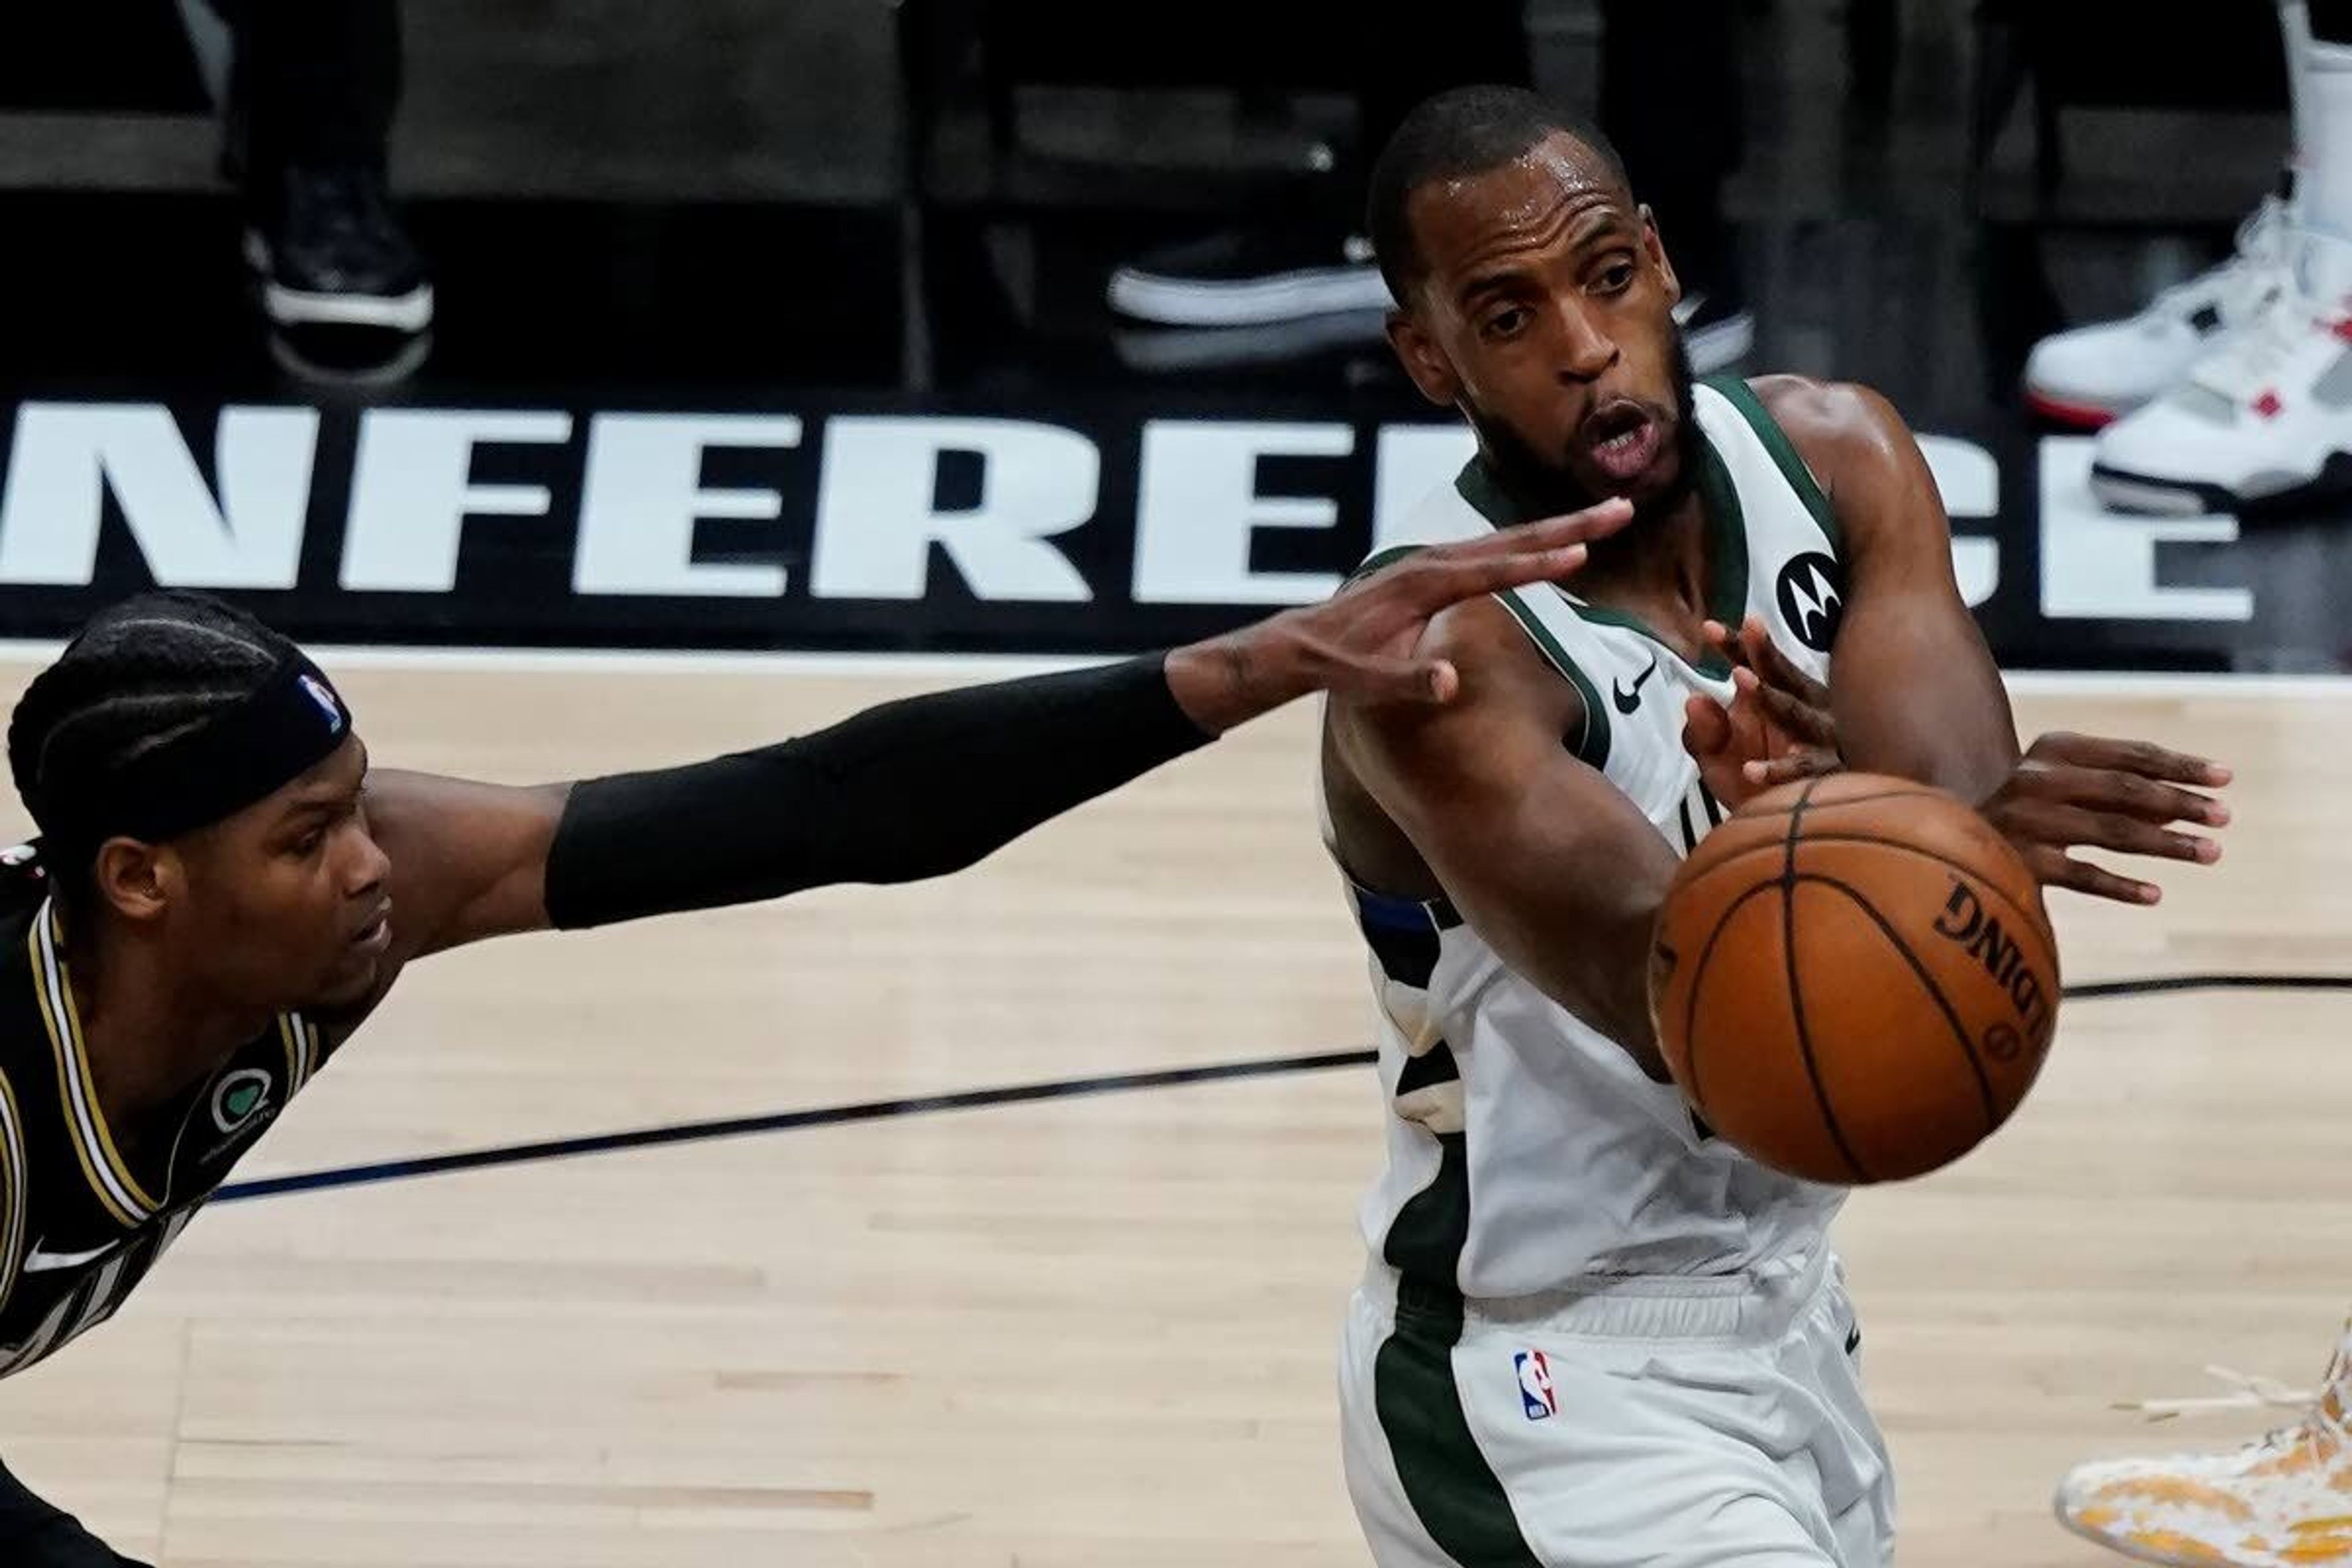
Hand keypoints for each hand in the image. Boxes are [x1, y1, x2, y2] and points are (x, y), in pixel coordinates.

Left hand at [1165, 497, 1635, 731]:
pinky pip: (1493, 551)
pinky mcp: (1434, 569)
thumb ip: (1405, 682)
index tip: (1585, 552)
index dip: (1539, 564)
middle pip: (1512, 539)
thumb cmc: (1333, 664)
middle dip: (1570, 524)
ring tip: (1608, 518)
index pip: (1494, 571)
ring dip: (1558, 528)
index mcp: (1423, 584)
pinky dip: (1530, 543)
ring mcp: (1433, 562)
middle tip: (1624, 508)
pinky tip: (1555, 543)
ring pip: (1507, 539)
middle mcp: (1432, 563)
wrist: (1298, 644)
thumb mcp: (1363, 682)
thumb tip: (1450, 681)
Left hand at [1681, 616, 1839, 808]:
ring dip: (1771, 698)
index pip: (1754, 665)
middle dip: (1764, 653)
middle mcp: (1803, 711)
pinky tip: (1752, 770)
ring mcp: (1820, 741)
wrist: (1784, 830)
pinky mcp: (1828, 776)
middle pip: (1784, 677)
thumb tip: (1693, 699)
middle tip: (1749, 627)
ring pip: (1798, 716)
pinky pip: (1804, 770)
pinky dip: (1779, 769)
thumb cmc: (1749, 781)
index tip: (1708, 627)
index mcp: (1773, 699)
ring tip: (1741, 678)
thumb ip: (1702, 732)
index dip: (1735, 645)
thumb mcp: (1716, 757)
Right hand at [1977, 732, 2231, 903]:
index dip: (2180, 765)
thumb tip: (2186, 802)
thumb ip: (2113, 788)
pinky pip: (2082, 876)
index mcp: (2052, 750)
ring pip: (2112, 832)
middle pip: (2126, 790)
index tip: (2224, 778)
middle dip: (2181, 803)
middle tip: (2224, 818)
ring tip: (2209, 853)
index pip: (2130, 754)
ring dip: (2167, 844)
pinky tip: (2154, 894)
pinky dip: (2121, 887)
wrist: (1940, 840)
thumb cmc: (2021, 812)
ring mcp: (2027, 821)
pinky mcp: (2019, 862)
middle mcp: (2037, 779)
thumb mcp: (2060, 783)